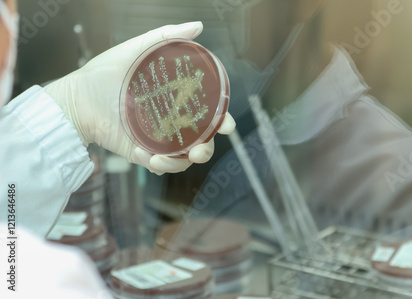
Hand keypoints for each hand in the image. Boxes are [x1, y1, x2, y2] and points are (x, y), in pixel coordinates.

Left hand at [45, 22, 235, 174]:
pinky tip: (153, 158)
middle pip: (201, 141)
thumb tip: (199, 27)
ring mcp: (158, 139)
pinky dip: (163, 166)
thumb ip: (167, 37)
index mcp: (177, 101)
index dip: (222, 120)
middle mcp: (172, 122)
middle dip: (207, 149)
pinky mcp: (142, 153)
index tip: (226, 125)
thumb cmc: (105, 72)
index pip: (208, 114)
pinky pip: (161, 166)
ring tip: (172, 157)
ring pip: (184, 159)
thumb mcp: (138, 49)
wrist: (77, 97)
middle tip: (200, 149)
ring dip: (185, 162)